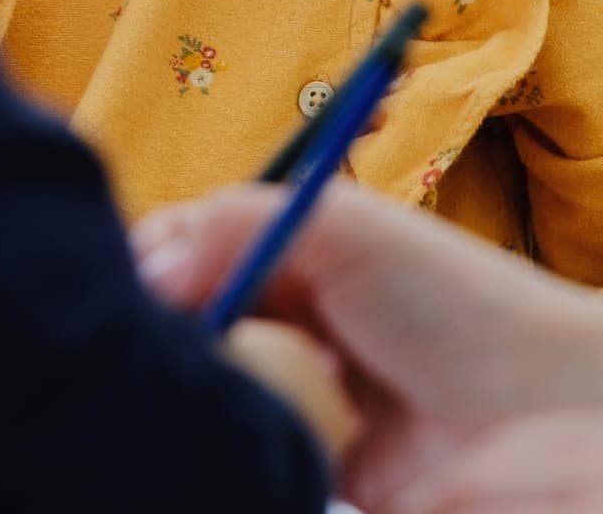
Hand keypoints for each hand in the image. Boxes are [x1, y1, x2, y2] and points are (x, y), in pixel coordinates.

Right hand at [132, 181, 602, 510]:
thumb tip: (147, 272)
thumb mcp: (341, 227)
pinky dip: (238, 441)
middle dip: (173, 332)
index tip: (140, 290)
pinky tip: (273, 426)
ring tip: (259, 379)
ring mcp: (280, 388)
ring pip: (199, 388)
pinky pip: (235, 447)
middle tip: (199, 341)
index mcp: (274, 245)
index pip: (174, 249)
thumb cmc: (453, 301)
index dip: (149, 266)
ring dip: (214, 386)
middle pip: (175, 322)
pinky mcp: (295, 458)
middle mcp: (269, 313)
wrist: (542, 413)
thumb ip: (235, 225)